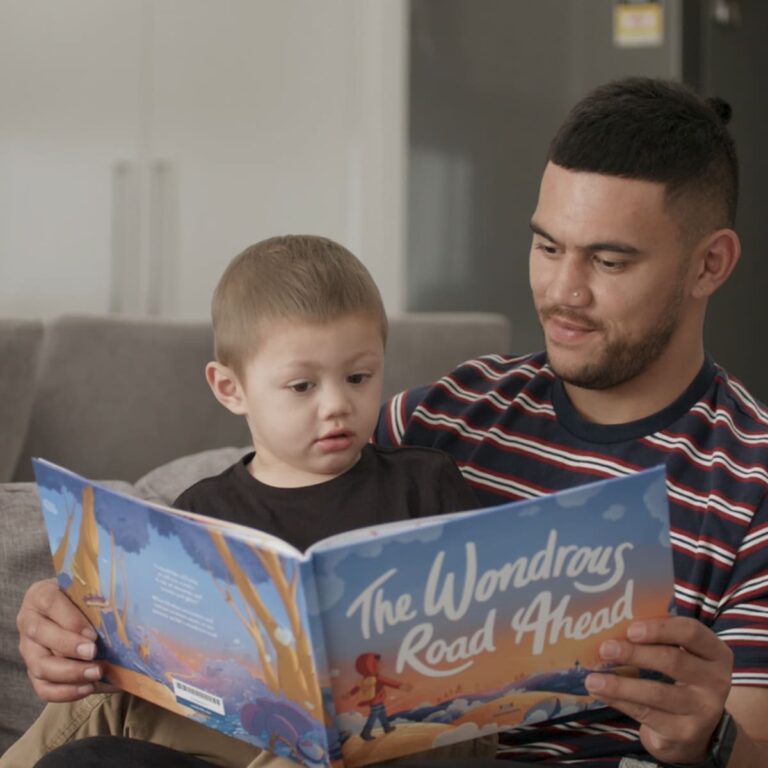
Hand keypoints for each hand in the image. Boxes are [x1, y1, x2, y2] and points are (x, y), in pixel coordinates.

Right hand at [17, 578, 116, 701]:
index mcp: (40, 595)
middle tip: (94, 653)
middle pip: (41, 635)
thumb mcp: (87, 591)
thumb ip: (96, 599)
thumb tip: (122, 616)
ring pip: (40, 665)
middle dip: (69, 647)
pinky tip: (88, 688)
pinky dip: (65, 692)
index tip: (92, 633)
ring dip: (70, 673)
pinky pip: (43, 688)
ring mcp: (28, 649)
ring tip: (96, 673)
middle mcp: (29, 621)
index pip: (50, 603)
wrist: (70, 610)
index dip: (71, 620)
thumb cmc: (82, 598)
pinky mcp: (33, 671)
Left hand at [584, 617, 731, 764]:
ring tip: (592, 678)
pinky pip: (647, 714)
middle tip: (605, 649)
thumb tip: (609, 624)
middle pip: (673, 661)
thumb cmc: (678, 677)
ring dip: (620, 684)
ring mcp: (704, 710)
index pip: (691, 632)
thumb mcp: (679, 654)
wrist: (694, 729)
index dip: (660, 628)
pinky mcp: (686, 733)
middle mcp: (716, 681)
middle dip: (635, 654)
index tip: (631, 629)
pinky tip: (600, 692)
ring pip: (658, 693)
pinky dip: (619, 701)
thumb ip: (656, 638)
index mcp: (715, 652)